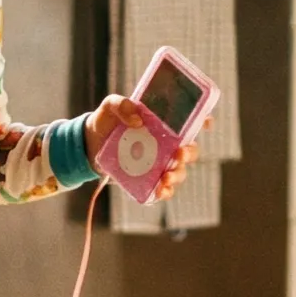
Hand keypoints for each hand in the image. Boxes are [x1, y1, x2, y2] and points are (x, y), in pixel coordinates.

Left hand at [83, 97, 208, 200]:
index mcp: (163, 123)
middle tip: (179, 153)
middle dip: (189, 153)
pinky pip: (164, 188)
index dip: (203, 120)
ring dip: (178, 175)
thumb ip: (121, 105)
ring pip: (179, 171)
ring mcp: (159, 162)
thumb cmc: (105, 121)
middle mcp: (166, 143)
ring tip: (166, 177)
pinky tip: (161, 190)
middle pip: (190, 149)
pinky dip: (166, 191)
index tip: (206, 123)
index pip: (190, 121)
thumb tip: (137, 120)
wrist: (89, 144)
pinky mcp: (148, 178)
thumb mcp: (109, 107)